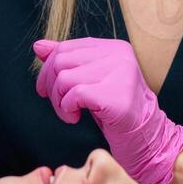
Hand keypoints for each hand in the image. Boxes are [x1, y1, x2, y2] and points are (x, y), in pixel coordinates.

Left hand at [32, 37, 182, 183]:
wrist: (144, 137)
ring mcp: (120, 74)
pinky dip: (67, 109)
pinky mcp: (117, 95)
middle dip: (50, 86)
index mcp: (113, 47)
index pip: (66, 47)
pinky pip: (74, 95)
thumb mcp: (90, 80)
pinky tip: (75, 118)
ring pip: (64, 78)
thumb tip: (38, 46)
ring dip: (59, 101)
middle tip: (59, 104)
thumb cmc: (114, 109)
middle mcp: (119, 55)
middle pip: (61, 61)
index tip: (47, 90)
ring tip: (68, 113)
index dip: (48, 69)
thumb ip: (67, 61)